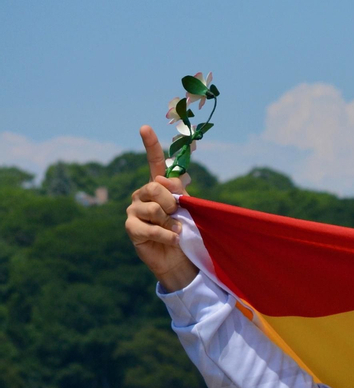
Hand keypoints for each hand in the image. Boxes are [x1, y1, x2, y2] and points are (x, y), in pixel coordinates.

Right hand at [125, 126, 199, 291]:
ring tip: (176, 230)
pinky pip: (150, 227)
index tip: (145, 128)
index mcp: (158, 187)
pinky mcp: (131, 228)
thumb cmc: (186, 232)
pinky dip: (166, 235)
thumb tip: (169, 178)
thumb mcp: (189, 210)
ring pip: (153, 208)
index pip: (154, 163)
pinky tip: (173, 239)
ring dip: (171, 222)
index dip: (151, 145)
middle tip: (177, 215)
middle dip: (171, 202)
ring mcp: (134, 211)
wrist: (180, 260)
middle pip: (154, 187)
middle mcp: (142, 195)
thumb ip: (180, 192)